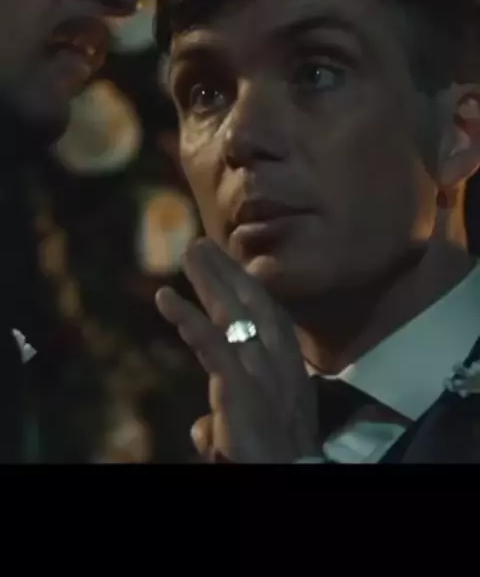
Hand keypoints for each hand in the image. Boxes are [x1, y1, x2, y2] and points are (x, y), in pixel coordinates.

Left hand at [155, 238, 319, 462]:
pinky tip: (165, 298)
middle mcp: (284, 367)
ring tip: (189, 252)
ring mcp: (264, 374)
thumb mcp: (254, 436)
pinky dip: (187, 318)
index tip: (232, 267)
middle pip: (257, 305)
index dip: (252, 291)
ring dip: (210, 280)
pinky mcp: (240, 387)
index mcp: (292, 376)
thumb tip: (200, 428)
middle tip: (204, 245)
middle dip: (231, 272)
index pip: (274, 321)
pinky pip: (212, 344)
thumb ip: (229, 422)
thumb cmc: (273, 463)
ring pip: (236, 314)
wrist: (288, 481)